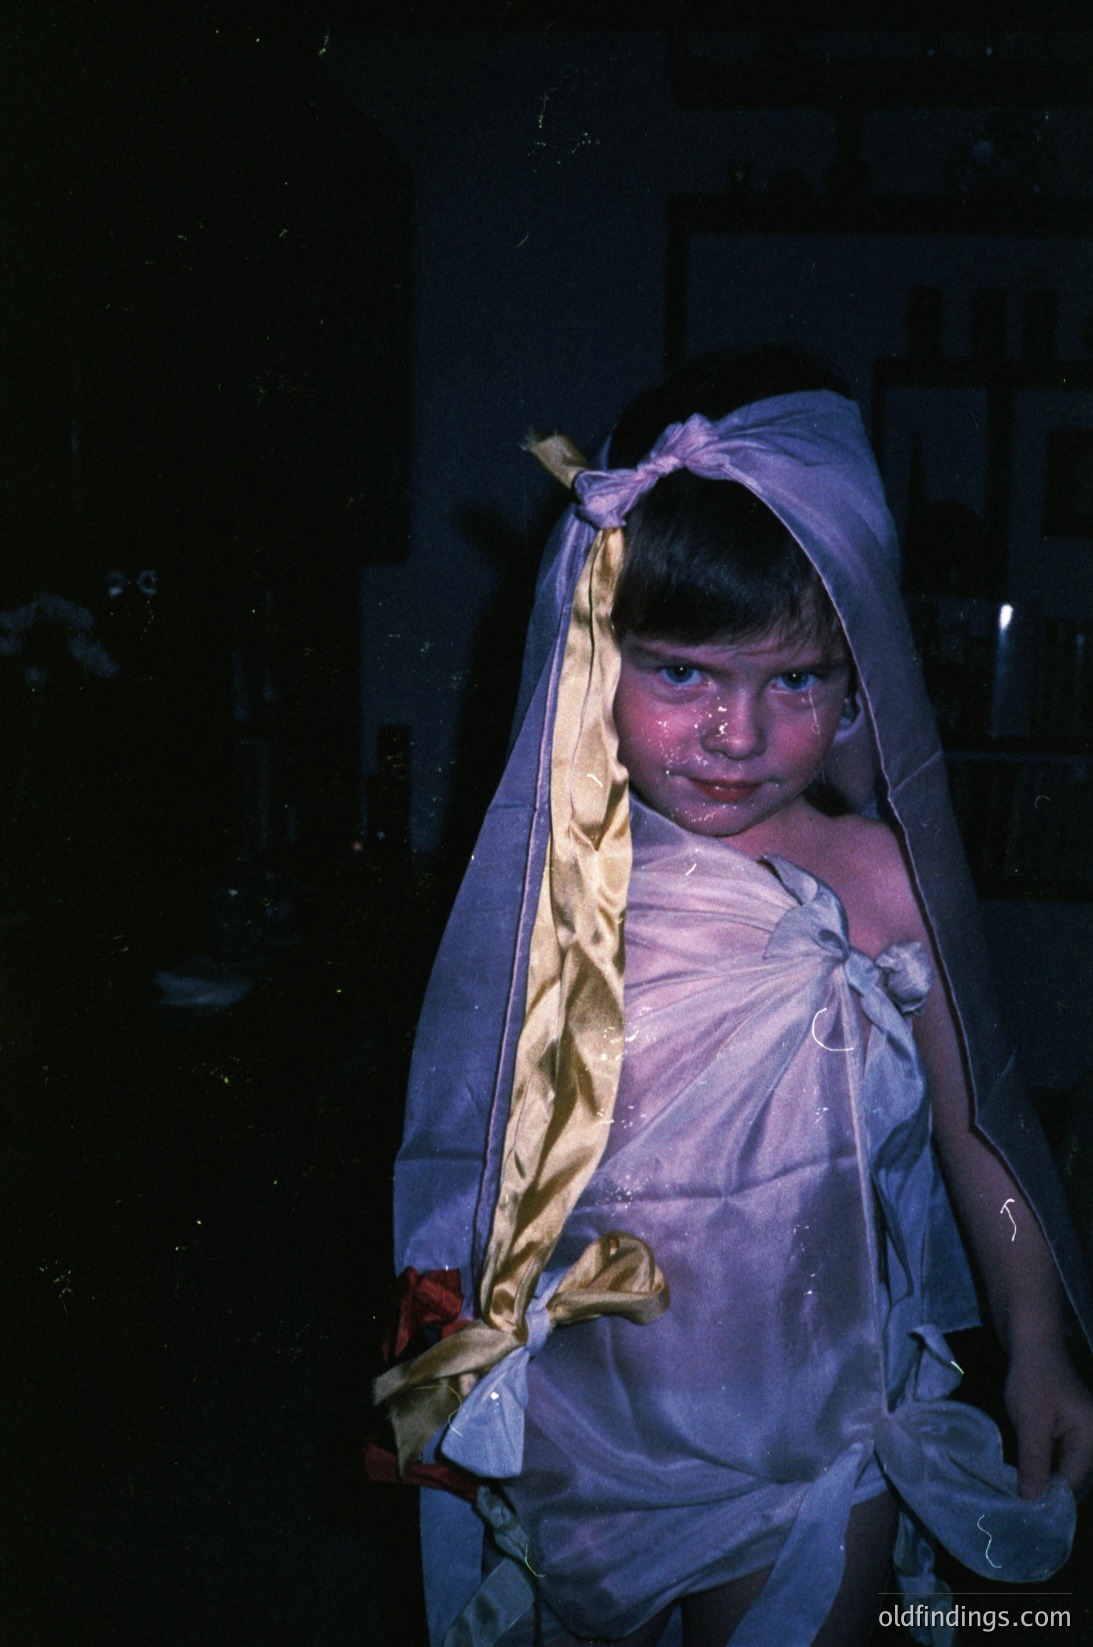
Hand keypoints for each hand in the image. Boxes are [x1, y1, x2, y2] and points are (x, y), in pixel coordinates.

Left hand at [1004, 1339, 1092, 1500]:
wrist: (1034, 1345)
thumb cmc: (1034, 1377)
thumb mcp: (1030, 1419)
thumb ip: (1034, 1459)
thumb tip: (1031, 1499)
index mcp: (1091, 1439)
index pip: (1073, 1482)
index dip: (1050, 1499)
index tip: (1025, 1513)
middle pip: (1074, 1482)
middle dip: (1049, 1494)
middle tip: (1019, 1507)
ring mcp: (1085, 1438)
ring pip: (1068, 1473)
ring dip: (1047, 1483)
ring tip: (1021, 1496)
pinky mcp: (1072, 1434)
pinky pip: (1062, 1461)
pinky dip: (1046, 1469)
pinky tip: (1028, 1476)